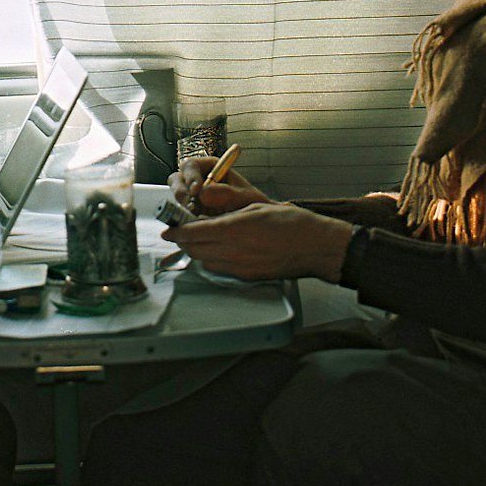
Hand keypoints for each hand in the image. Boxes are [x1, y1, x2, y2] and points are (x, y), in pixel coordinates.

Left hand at [165, 202, 355, 282]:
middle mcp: (234, 252)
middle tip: (183, 231)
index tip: (169, 228)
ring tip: (203, 238)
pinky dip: (214, 259)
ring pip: (205, 261)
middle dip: (185, 240)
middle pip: (194, 250)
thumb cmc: (291, 222)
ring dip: (199, 251)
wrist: (316, 246)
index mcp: (234, 230)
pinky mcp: (248, 277)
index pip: (193, 233)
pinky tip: (222, 249)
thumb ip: (226, 215)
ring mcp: (241, 267)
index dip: (177, 231)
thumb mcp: (254, 208)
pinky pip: (221, 269)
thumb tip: (205, 219)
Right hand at [172, 156, 270, 216]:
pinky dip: (183, 219)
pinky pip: (180, 213)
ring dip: (181, 206)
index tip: (196, 189)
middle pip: (177, 179)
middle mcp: (198, 180)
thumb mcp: (244, 197)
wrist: (256, 225)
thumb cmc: (251, 205)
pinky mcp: (190, 212)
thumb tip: (204, 193)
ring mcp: (192, 197)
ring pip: (177, 196)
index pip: (191, 165)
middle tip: (189, 205)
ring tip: (194, 217)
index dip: (190, 176)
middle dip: (181, 192)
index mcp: (211, 168)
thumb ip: (227, 193)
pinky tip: (194, 225)